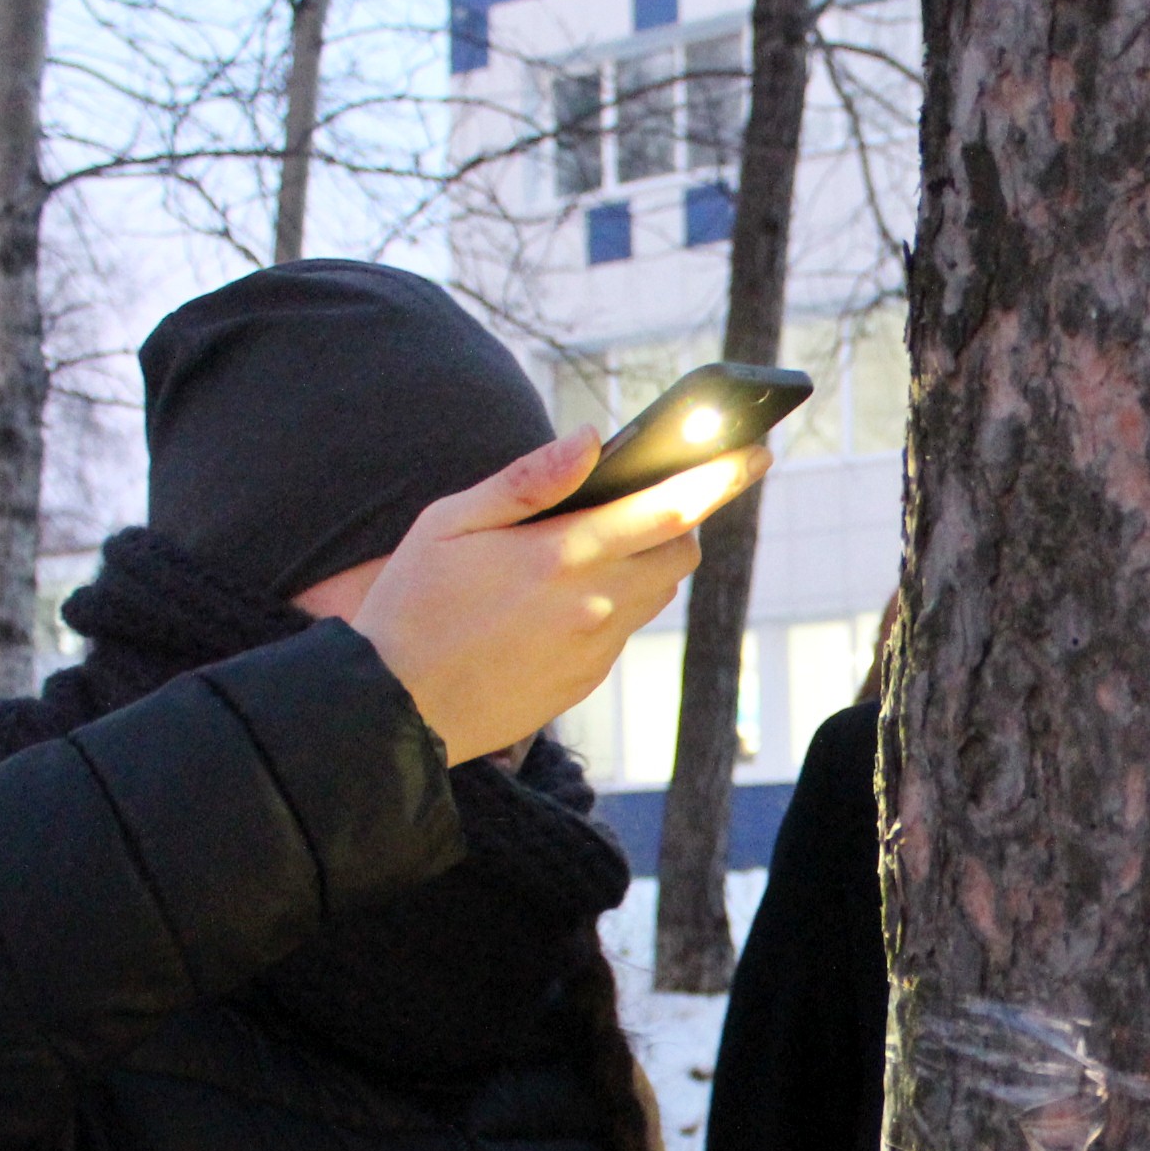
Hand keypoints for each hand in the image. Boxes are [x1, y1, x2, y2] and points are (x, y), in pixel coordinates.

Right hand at [348, 431, 767, 764]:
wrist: (393, 711)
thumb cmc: (410, 605)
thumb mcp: (450, 523)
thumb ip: (529, 479)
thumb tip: (590, 439)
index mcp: (561, 556)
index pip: (668, 511)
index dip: (720, 478)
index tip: (756, 452)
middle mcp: (593, 605)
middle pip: (679, 553)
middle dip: (680, 519)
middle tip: (651, 499)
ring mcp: (594, 649)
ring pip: (655, 593)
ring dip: (647, 562)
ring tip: (596, 544)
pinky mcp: (585, 681)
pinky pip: (622, 630)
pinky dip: (612, 603)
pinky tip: (559, 599)